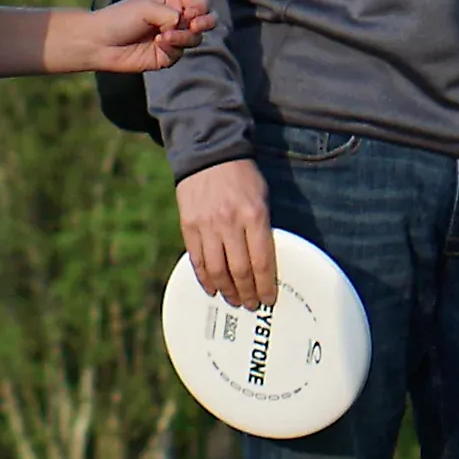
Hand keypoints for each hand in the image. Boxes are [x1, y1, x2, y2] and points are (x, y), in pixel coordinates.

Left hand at [66, 0, 215, 76]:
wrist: (100, 42)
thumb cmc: (120, 18)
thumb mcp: (147, 6)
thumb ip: (171, 14)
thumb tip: (185, 26)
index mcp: (172, 0)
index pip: (202, 1)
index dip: (202, 7)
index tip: (190, 12)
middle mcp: (175, 18)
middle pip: (207, 20)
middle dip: (206, 23)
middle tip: (194, 25)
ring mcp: (172, 38)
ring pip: (195, 39)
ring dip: (184, 36)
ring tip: (164, 36)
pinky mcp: (166, 56)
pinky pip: (180, 53)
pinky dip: (173, 48)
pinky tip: (158, 44)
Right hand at [176, 157, 277, 310]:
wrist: (209, 154)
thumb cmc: (241, 177)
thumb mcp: (262, 197)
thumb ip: (262, 228)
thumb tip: (264, 263)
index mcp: (254, 216)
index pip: (262, 261)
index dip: (266, 286)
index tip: (269, 299)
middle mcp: (230, 223)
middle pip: (239, 270)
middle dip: (247, 293)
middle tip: (251, 304)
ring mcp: (206, 225)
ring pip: (216, 270)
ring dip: (226, 291)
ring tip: (233, 300)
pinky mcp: (189, 226)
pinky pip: (197, 260)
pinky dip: (204, 278)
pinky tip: (212, 288)